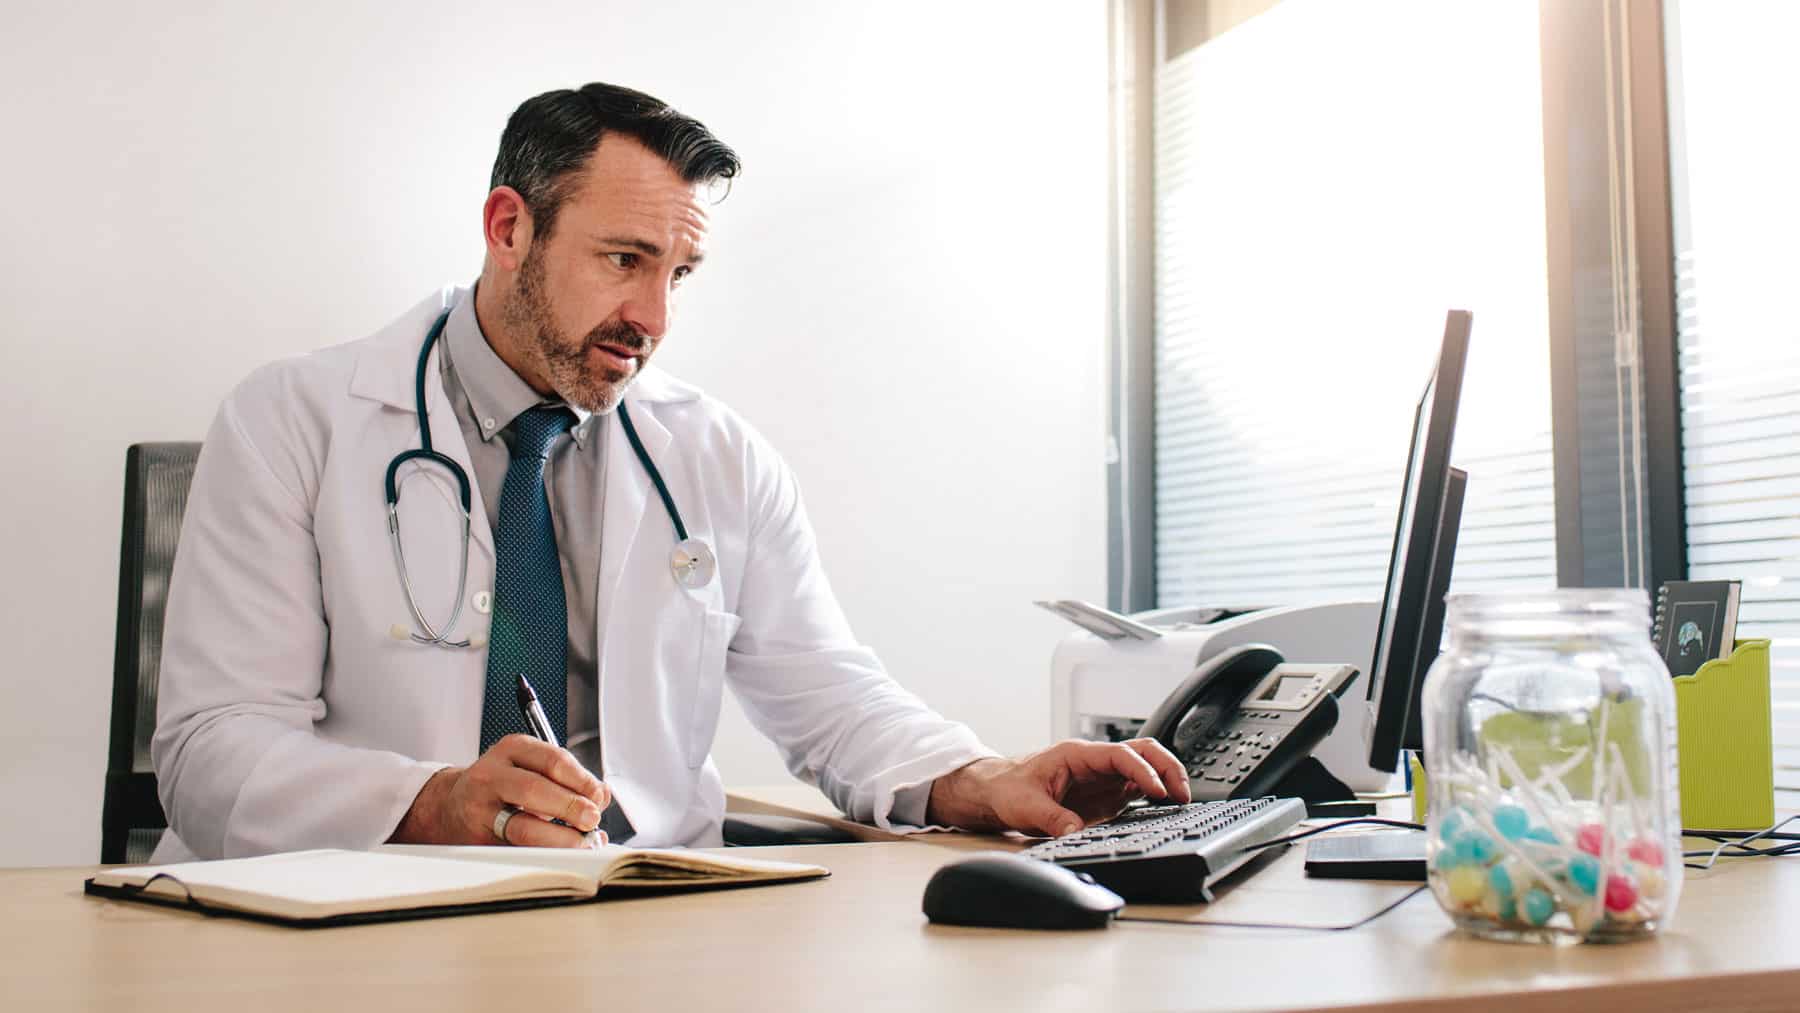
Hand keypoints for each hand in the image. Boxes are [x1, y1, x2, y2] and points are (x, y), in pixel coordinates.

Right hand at [390, 735, 610, 847]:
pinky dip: (545, 855)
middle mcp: (491, 776)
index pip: (552, 760)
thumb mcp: (531, 768)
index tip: (599, 797)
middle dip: (570, 807)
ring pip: (522, 827)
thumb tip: (601, 796)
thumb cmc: (502, 786)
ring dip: (560, 838)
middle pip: (534, 790)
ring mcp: (480, 810)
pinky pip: (516, 851)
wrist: (450, 807)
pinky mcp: (478, 841)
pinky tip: (561, 855)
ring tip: (582, 843)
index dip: (581, 780)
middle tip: (592, 820)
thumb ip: (567, 778)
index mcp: (511, 750)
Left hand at [925, 738, 1191, 836]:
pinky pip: (1137, 789)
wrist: (995, 791)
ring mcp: (1103, 778)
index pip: (1121, 754)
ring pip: (1145, 768)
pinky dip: (1155, 796)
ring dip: (1165, 780)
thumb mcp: (1026, 805)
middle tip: (1182, 793)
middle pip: (1142, 752)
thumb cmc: (1007, 788)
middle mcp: (1095, 763)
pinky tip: (1165, 810)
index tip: (1156, 791)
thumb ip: (1052, 818)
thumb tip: (1074, 832)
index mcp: (1078, 755)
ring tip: (1181, 801)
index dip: (1143, 770)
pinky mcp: (1105, 795)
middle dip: (1167, 767)